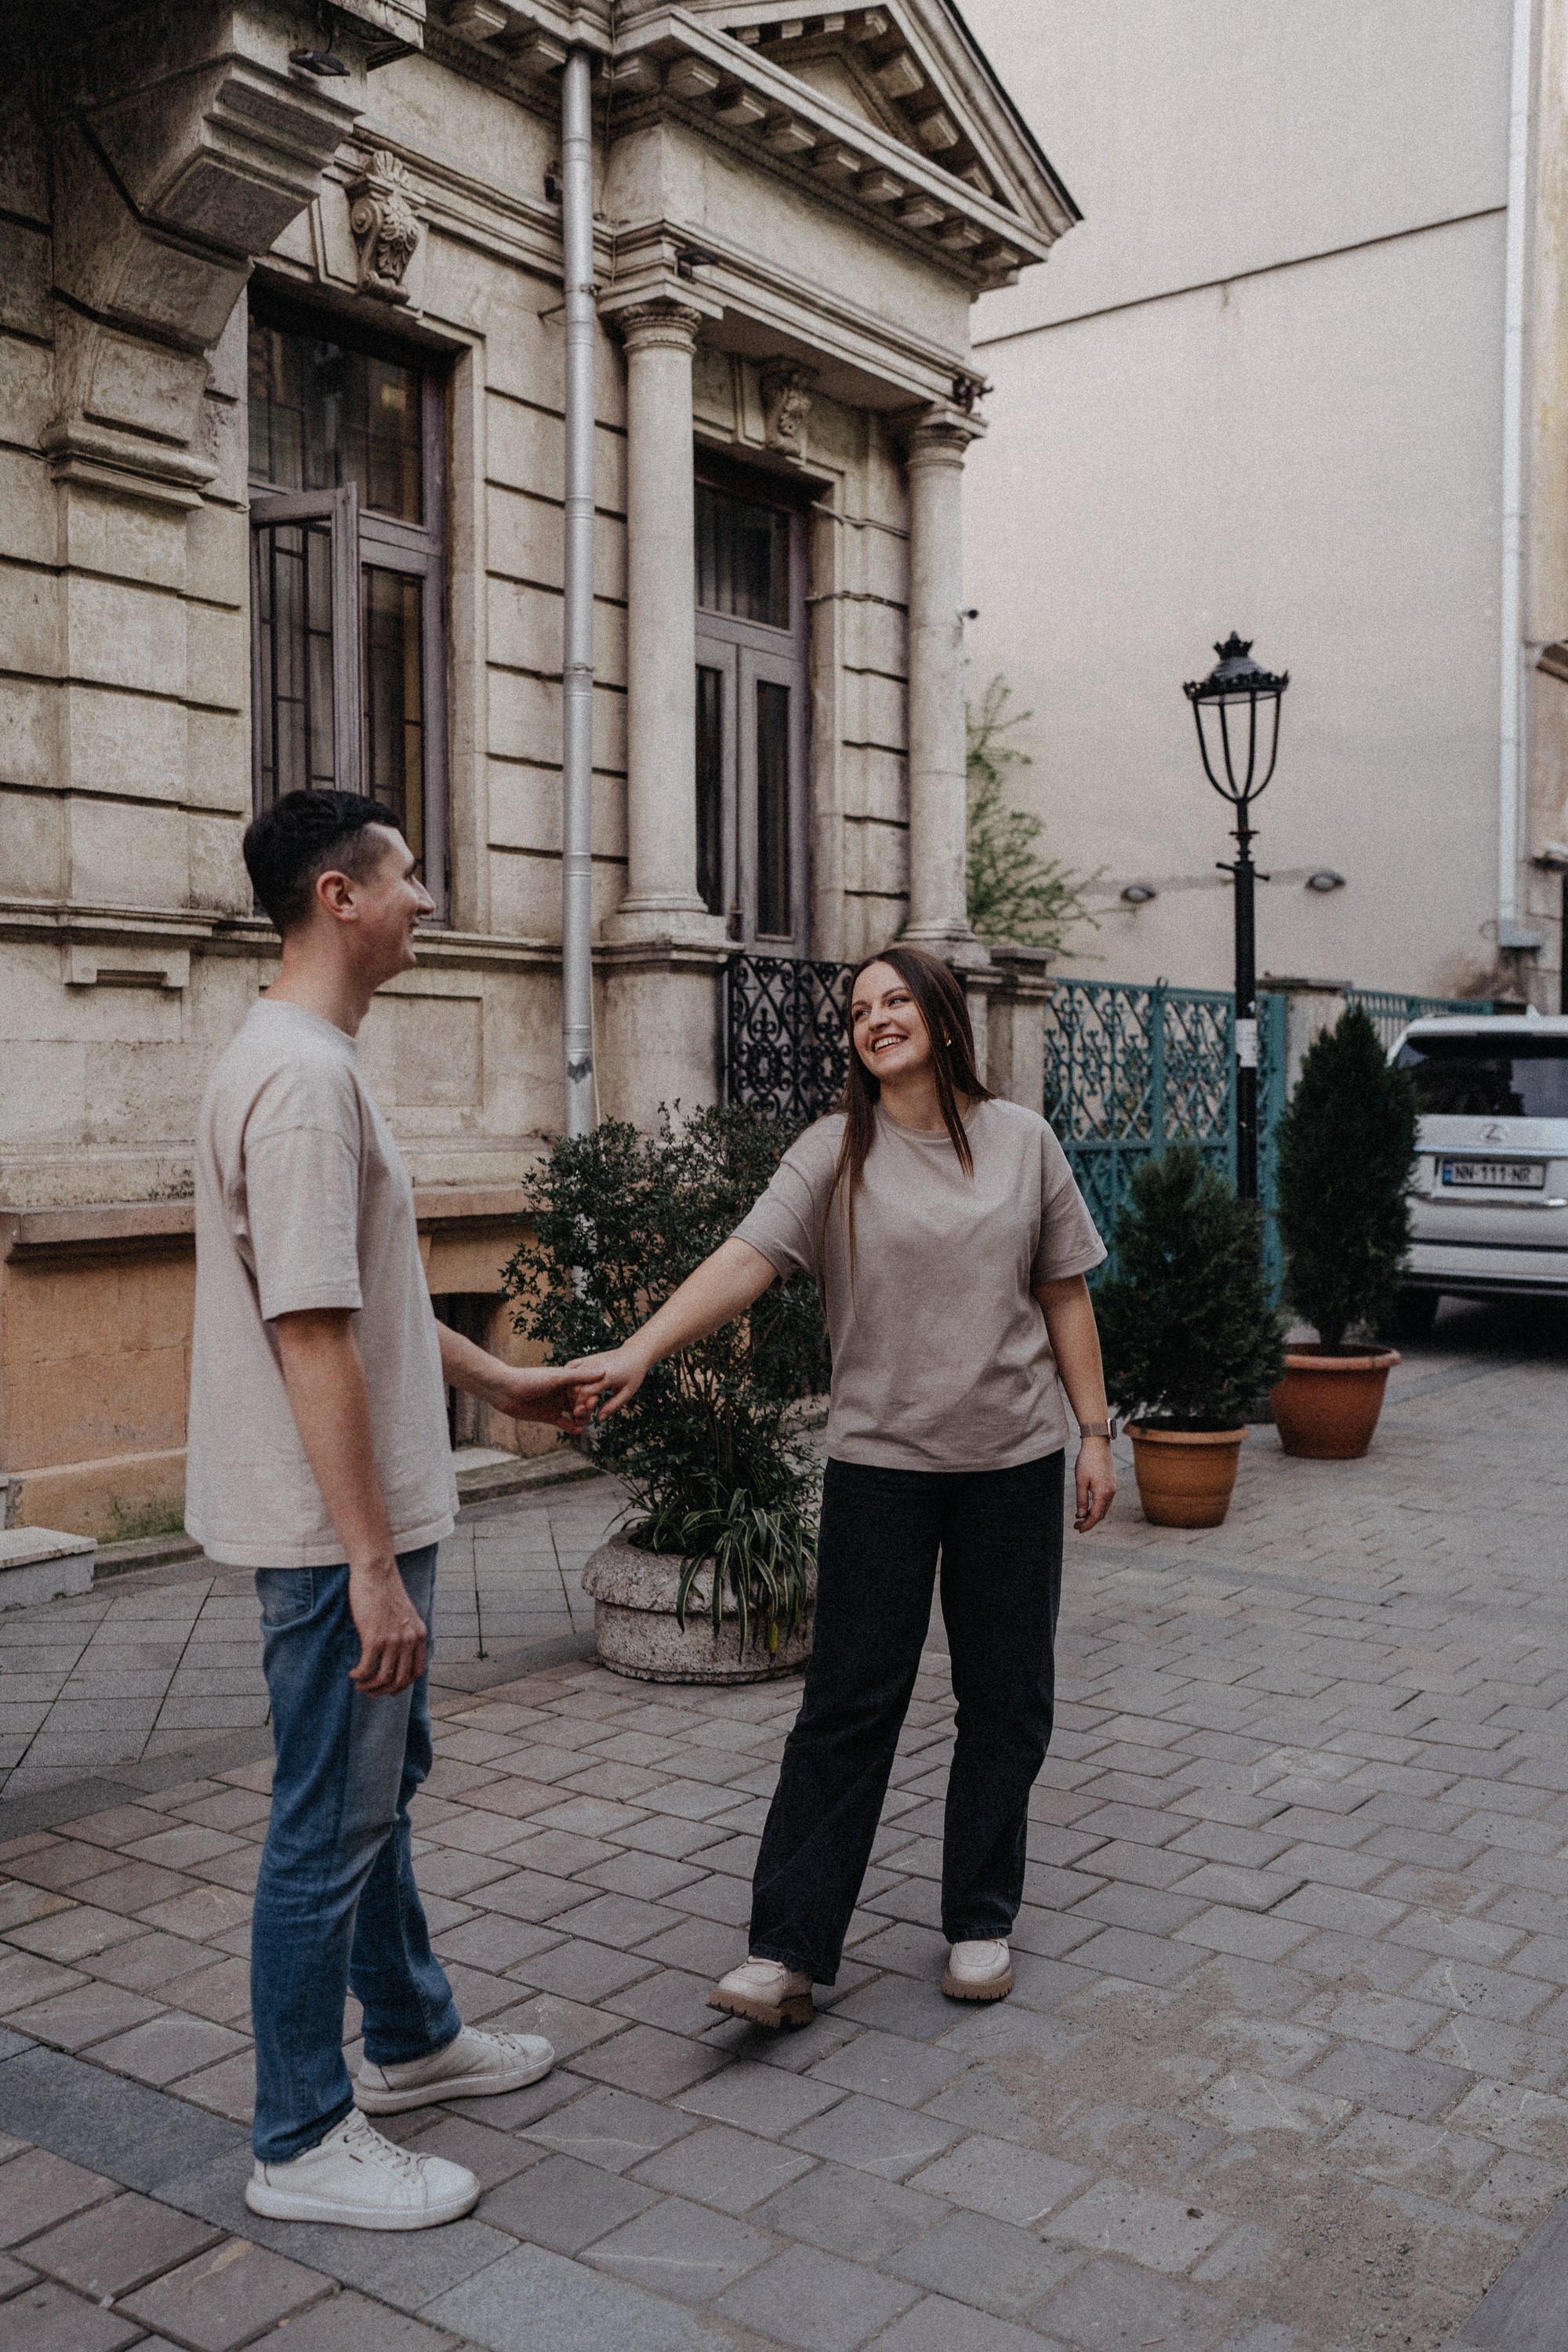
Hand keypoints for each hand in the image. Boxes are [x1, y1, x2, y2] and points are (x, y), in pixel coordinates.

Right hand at [347, 1560, 426, 1694]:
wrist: (376, 1573)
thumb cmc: (386, 1591)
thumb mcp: (405, 1614)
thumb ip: (405, 1633)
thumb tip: (396, 1652)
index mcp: (419, 1635)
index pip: (417, 1671)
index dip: (404, 1684)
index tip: (391, 1688)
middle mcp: (409, 1640)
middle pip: (401, 1679)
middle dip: (384, 1690)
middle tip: (371, 1692)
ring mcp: (393, 1640)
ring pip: (383, 1677)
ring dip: (369, 1685)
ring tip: (360, 1684)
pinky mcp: (374, 1638)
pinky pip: (367, 1667)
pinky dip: (359, 1675)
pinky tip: (352, 1673)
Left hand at [496, 1364, 596, 1430]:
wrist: (505, 1390)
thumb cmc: (530, 1378)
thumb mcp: (557, 1377)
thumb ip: (580, 1377)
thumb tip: (603, 1370)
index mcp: (566, 1379)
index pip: (586, 1387)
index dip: (592, 1394)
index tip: (595, 1400)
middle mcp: (563, 1391)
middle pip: (582, 1401)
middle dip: (587, 1407)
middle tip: (587, 1412)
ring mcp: (556, 1404)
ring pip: (575, 1413)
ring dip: (581, 1418)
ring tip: (583, 1422)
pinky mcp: (548, 1416)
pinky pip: (564, 1423)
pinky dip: (572, 1427)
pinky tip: (579, 1430)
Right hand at [565, 1342, 649, 1417]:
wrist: (635, 1354)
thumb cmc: (633, 1374)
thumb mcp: (627, 1393)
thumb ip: (613, 1406)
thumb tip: (598, 1419)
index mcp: (607, 1376)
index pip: (586, 1392)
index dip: (581, 1406)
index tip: (581, 1415)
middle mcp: (595, 1367)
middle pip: (574, 1386)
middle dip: (573, 1401)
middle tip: (578, 1411)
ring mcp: (589, 1360)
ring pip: (570, 1377)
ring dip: (568, 1391)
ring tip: (574, 1402)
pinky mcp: (586, 1358)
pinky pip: (570, 1367)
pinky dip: (567, 1378)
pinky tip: (570, 1387)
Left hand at [1074, 1436, 1115, 1532]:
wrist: (1098, 1443)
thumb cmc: (1087, 1460)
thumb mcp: (1080, 1481)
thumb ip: (1081, 1500)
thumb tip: (1081, 1515)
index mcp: (1103, 1493)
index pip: (1096, 1516)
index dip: (1087, 1525)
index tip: (1078, 1529)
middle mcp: (1111, 1492)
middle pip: (1102, 1513)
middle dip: (1090, 1521)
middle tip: (1076, 1524)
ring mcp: (1113, 1487)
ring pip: (1105, 1507)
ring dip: (1094, 1514)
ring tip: (1081, 1516)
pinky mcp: (1112, 1482)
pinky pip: (1106, 1500)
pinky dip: (1098, 1506)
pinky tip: (1089, 1505)